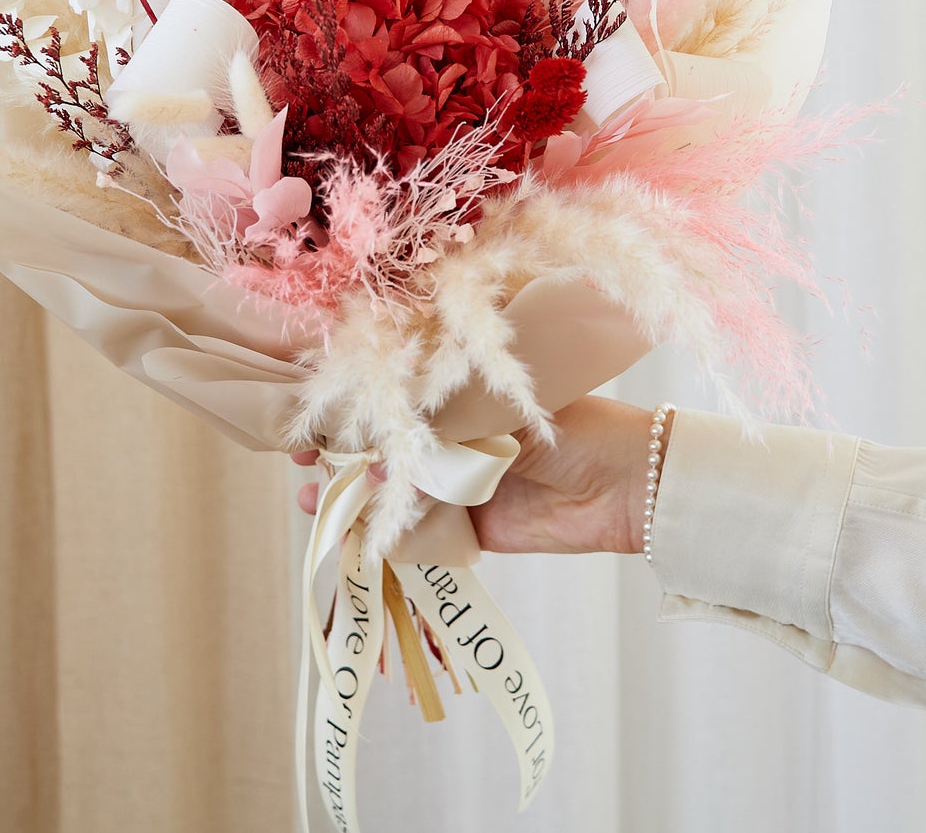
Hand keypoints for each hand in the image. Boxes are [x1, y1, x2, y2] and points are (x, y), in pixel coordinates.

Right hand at [292, 396, 666, 555]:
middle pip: (383, 442)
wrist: (630, 484)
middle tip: (295, 459)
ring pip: (393, 489)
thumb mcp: (493, 412)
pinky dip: (385, 535)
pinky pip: (421, 533)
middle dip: (338, 450)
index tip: (303, 408)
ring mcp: (461, 480)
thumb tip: (378, 462)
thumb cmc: (569, 422)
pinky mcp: (474, 527)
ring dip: (353, 494)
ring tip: (312, 500)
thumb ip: (434, 433)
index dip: (347, 401)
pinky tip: (351, 534)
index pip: (391, 391)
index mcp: (461, 389)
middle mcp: (455, 433)